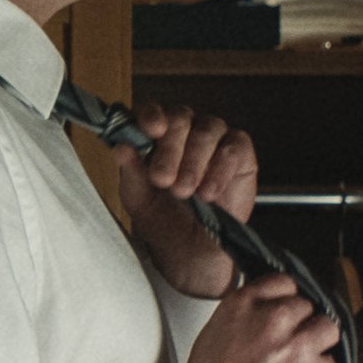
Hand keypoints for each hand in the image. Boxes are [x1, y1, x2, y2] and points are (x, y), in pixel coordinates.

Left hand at [111, 102, 257, 298]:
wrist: (191, 252)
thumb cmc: (163, 221)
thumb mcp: (139, 200)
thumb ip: (131, 172)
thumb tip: (122, 148)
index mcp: (155, 135)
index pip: (151, 110)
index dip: (151, 115)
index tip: (151, 130)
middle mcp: (184, 130)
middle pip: (179, 117)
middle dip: (170, 148)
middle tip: (162, 180)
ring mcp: (213, 138)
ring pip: (207, 130)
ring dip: (193, 161)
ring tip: (185, 192)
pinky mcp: (240, 152)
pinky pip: (233, 147)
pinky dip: (220, 169)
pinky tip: (208, 192)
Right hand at [177, 273, 341, 362]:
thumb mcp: (213, 336)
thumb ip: (244, 318)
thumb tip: (263, 315)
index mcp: (244, 306)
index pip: (283, 282)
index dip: (286, 299)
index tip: (287, 311)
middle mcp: (275, 320)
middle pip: (307, 307)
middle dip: (300, 325)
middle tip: (287, 348)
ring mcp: (300, 346)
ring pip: (327, 330)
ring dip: (316, 345)